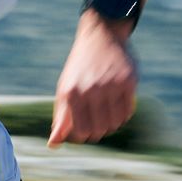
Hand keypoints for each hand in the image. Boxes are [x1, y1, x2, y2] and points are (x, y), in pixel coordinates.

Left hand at [49, 13, 137, 145]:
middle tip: (96, 122)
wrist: (101, 35)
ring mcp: (111, 85)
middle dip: (98, 131)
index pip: (81, 132)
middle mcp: (91, 89)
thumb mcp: (65, 89)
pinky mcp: (128, 81)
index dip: (83, 136)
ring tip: (106, 113)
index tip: (84, 130)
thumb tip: (53, 145)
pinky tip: (117, 105)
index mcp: (72, 93)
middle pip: (99, 130)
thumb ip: (61, 118)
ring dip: (112, 124)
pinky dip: (123, 114)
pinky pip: (128, 112)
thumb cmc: (80, 68)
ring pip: (115, 123)